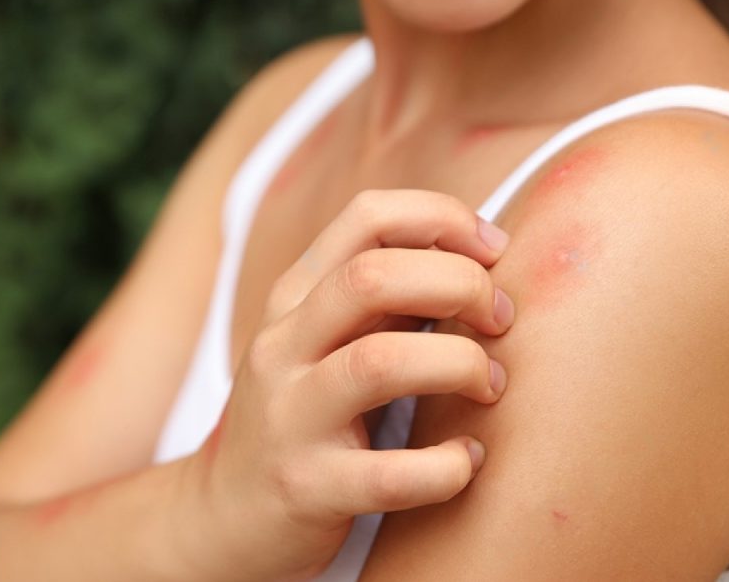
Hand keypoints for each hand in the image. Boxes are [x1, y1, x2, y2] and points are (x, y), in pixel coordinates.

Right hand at [180, 189, 514, 580]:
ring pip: (380, 362)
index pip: (368, 215)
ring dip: (459, 364)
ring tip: (489, 384)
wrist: (227, 514)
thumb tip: (478, 257)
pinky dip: (449, 466)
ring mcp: (290, 418)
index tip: (494, 252)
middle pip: (374, 277)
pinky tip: (469, 459)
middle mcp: (284, 346)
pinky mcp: (308, 488)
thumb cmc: (304, 413)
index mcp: (294, 297)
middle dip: (461, 284)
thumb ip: (386, 296)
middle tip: (500, 319)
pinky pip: (392, 475)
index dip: (444, 218)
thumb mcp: (326, 338)